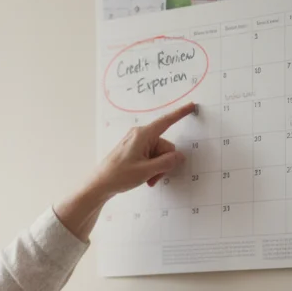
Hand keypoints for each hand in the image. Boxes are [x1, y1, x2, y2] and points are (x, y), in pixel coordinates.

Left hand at [53, 102, 196, 240]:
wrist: (100, 184)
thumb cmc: (119, 175)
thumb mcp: (147, 170)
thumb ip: (166, 162)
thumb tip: (179, 156)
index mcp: (143, 135)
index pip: (166, 122)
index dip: (180, 114)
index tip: (192, 106)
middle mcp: (140, 135)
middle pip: (165, 147)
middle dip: (164, 163)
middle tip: (153, 176)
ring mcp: (137, 143)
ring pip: (159, 155)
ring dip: (157, 169)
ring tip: (147, 179)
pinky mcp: (134, 151)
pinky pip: (151, 157)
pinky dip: (151, 168)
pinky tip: (145, 178)